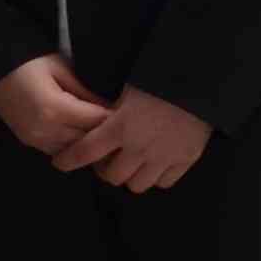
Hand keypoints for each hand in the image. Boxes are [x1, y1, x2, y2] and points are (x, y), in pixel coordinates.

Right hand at [0, 53, 115, 163]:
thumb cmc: (29, 60)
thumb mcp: (61, 67)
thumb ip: (85, 90)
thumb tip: (110, 106)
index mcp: (55, 110)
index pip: (96, 122)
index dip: (114, 118)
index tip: (127, 113)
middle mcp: (46, 130)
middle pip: (86, 141)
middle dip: (103, 134)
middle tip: (119, 125)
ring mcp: (35, 139)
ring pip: (72, 151)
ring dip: (86, 142)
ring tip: (100, 131)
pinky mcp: (28, 142)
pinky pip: (57, 150)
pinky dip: (70, 145)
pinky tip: (79, 133)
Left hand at [52, 84, 215, 192]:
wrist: (200, 79)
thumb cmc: (160, 76)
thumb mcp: (127, 87)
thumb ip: (110, 107)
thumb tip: (93, 116)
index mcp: (119, 127)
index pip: (85, 152)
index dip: (68, 160)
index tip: (60, 163)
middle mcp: (138, 148)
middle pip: (111, 176)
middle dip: (105, 169)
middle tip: (106, 160)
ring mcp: (162, 157)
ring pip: (136, 185)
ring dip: (130, 176)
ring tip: (132, 163)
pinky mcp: (184, 160)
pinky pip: (164, 182)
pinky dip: (157, 176)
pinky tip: (156, 163)